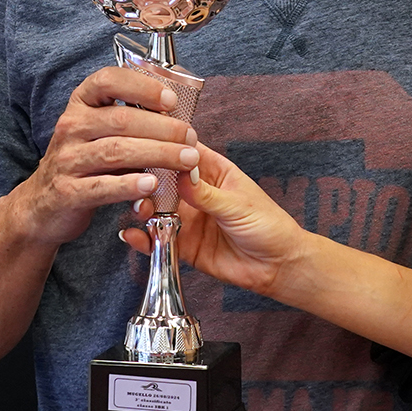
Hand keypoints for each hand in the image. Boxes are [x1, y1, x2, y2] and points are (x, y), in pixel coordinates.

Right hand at [0, 65, 199, 247]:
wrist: (44, 204)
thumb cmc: (84, 161)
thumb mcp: (100, 131)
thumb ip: (131, 119)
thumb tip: (179, 112)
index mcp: (81, 104)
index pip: (108, 81)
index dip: (142, 87)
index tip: (170, 99)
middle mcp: (71, 126)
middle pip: (121, 120)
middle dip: (163, 128)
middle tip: (190, 137)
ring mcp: (67, 159)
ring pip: (116, 151)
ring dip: (157, 154)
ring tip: (186, 160)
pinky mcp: (68, 192)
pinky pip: (102, 187)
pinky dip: (130, 185)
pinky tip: (152, 185)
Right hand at [119, 144, 312, 296]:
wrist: (277, 267)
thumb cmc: (269, 226)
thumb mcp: (237, 205)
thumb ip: (206, 193)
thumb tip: (179, 174)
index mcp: (215, 172)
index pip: (186, 152)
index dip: (167, 146)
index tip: (146, 143)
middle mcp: (197, 193)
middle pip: (164, 180)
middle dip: (148, 181)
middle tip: (139, 185)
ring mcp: (189, 218)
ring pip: (156, 209)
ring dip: (143, 208)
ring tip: (141, 211)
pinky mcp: (184, 244)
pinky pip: (158, 239)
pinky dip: (144, 238)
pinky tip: (134, 235)